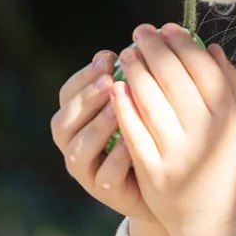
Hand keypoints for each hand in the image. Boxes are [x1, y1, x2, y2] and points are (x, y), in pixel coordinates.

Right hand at [52, 51, 155, 225]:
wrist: (171, 179)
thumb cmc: (152, 130)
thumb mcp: (141, 101)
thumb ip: (133, 78)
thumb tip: (142, 42)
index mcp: (78, 117)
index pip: (67, 93)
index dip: (84, 75)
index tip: (109, 58)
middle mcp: (74, 144)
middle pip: (63, 121)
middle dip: (86, 99)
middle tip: (110, 81)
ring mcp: (87, 171)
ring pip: (77, 150)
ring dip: (96, 127)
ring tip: (118, 109)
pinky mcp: (106, 193)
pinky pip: (105, 176)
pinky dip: (116, 157)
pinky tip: (132, 141)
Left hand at [109, 24, 235, 235]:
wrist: (213, 217)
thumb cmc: (224, 162)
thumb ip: (227, 84)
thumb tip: (207, 45)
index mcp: (229, 117)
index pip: (203, 67)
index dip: (181, 42)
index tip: (165, 28)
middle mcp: (206, 133)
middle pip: (174, 76)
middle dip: (153, 48)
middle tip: (139, 32)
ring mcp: (178, 153)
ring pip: (150, 99)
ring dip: (134, 70)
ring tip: (125, 54)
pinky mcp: (154, 171)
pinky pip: (133, 130)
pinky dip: (123, 105)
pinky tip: (115, 87)